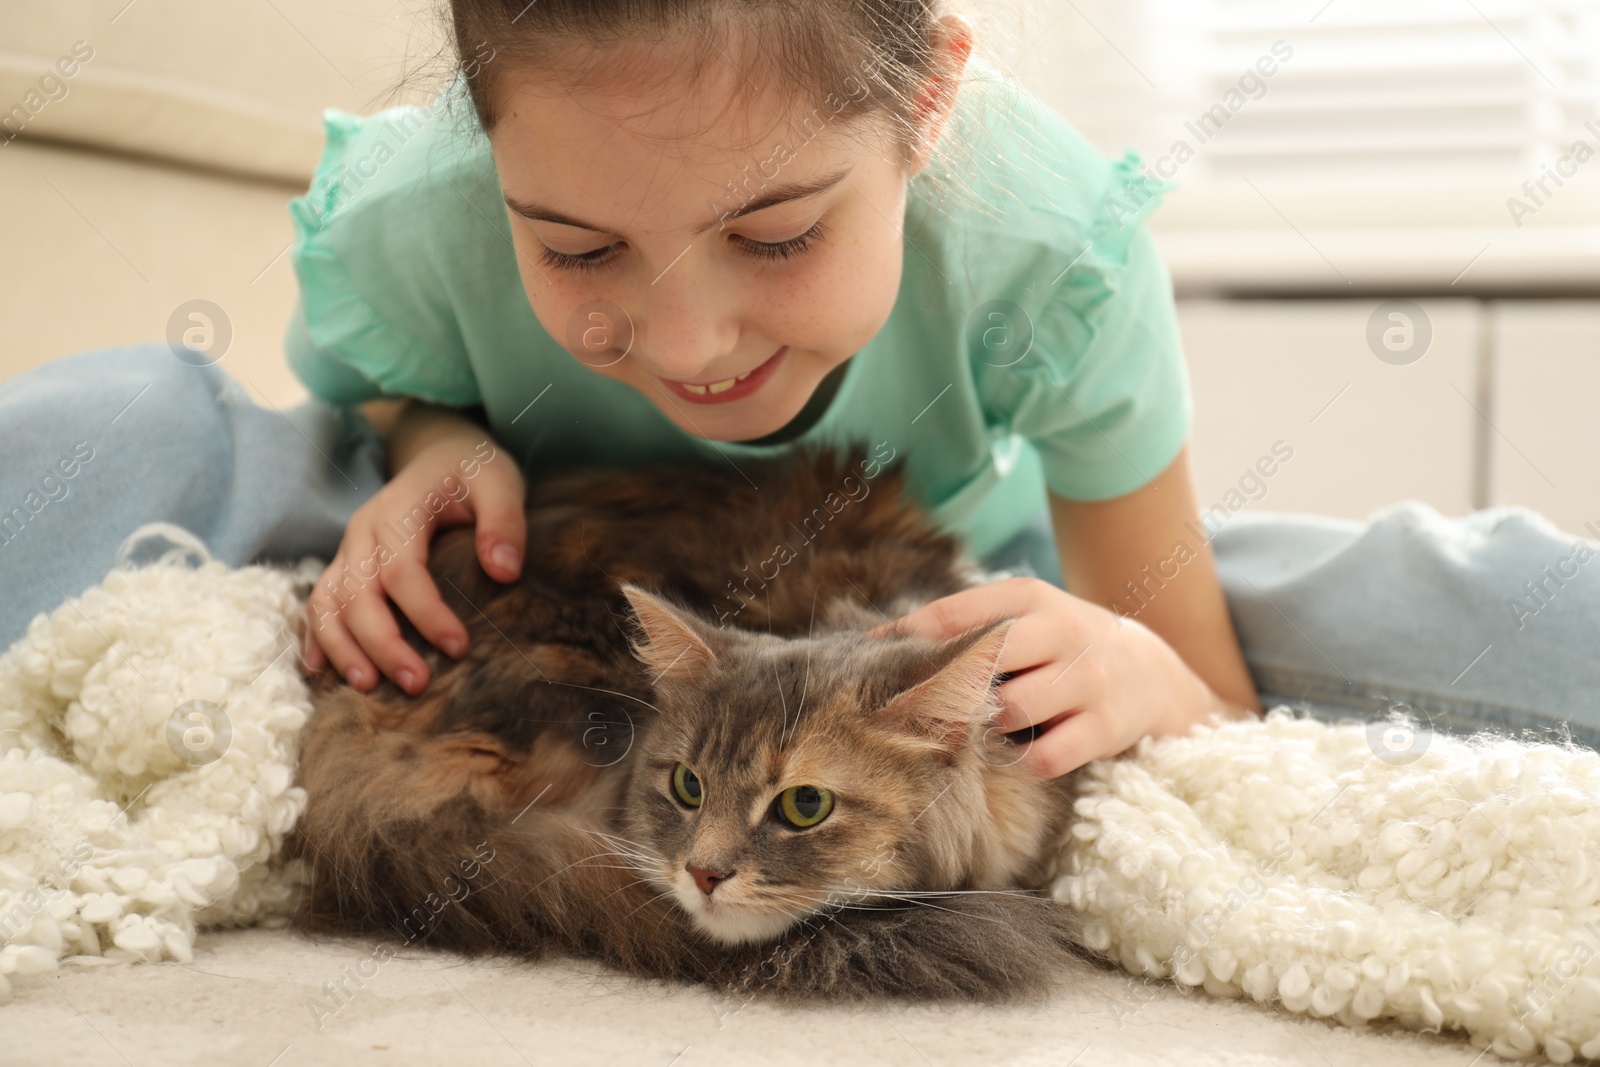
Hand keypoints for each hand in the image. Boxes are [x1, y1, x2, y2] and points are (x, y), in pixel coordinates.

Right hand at [300, 431, 524, 693]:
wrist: (440, 454)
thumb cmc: (473, 473)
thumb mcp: (499, 482)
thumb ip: (505, 521)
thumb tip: (505, 572)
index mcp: (399, 509)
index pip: (402, 570)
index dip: (426, 613)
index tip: (459, 648)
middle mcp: (363, 530)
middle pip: (358, 594)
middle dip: (383, 643)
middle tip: (417, 684)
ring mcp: (348, 549)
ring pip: (326, 602)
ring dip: (342, 647)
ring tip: (366, 687)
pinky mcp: (344, 565)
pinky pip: (317, 603)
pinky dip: (315, 637)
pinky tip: (321, 673)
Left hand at [870, 577, 1239, 777]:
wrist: (1155, 673)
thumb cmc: (1063, 646)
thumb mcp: (1025, 616)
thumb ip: (965, 624)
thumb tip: (882, 638)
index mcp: (1031, 598)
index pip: (956, 613)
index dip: (909, 635)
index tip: (871, 655)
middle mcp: (1061, 632)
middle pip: (982, 660)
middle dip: (941, 689)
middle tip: (908, 712)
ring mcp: (1088, 680)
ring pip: (1010, 710)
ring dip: (982, 728)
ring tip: (972, 733)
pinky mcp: (1105, 727)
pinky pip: (1044, 756)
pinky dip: (1019, 763)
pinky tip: (1013, 756)